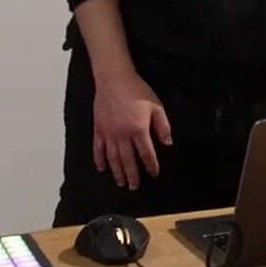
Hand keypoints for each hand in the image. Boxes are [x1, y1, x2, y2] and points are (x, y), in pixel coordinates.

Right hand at [92, 71, 172, 190]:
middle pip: (128, 161)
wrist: (114, 79)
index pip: (146, 153)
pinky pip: (98, 149)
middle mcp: (122, 135)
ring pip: (113, 158)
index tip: (154, 174)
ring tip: (121, 183)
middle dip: (132, 175)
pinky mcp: (98, 129)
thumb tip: (167, 143)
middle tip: (135, 187)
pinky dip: (100, 160)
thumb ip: (162, 126)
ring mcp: (108, 133)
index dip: (151, 165)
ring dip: (117, 172)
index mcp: (139, 129)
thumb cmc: (137, 91)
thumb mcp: (156, 106)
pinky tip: (102, 168)